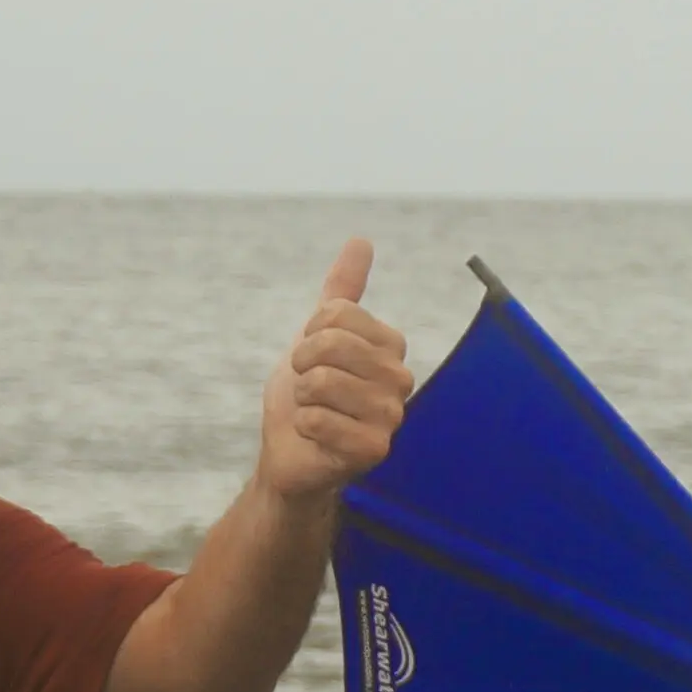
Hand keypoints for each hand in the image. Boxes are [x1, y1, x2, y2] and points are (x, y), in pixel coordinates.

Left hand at [255, 239, 411, 502]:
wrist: (292, 450)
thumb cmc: (308, 395)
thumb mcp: (317, 336)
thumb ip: (342, 291)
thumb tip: (361, 241)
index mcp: (391, 346)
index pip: (337, 313)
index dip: (309, 333)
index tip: (312, 357)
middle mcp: (399, 378)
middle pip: (330, 344)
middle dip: (302, 365)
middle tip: (308, 387)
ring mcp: (390, 415)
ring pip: (320, 381)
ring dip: (302, 398)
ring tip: (314, 411)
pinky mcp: (374, 449)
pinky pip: (318, 419)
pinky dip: (304, 427)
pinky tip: (317, 436)